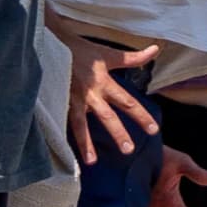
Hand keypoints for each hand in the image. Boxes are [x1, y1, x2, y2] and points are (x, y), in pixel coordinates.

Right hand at [66, 35, 161, 161]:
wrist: (50, 44)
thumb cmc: (82, 50)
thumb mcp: (108, 54)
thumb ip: (133, 57)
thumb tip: (156, 49)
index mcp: (104, 82)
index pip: (127, 102)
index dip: (141, 116)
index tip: (154, 130)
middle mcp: (90, 94)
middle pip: (106, 117)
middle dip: (118, 133)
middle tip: (128, 150)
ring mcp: (72, 100)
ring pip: (80, 125)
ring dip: (86, 144)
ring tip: (92, 161)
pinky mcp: (57, 103)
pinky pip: (62, 123)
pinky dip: (63, 138)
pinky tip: (65, 153)